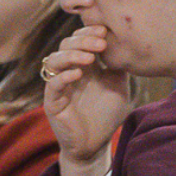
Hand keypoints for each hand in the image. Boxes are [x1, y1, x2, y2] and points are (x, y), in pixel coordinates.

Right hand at [42, 25, 130, 175]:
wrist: (96, 144)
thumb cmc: (106, 116)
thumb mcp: (118, 86)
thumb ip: (118, 67)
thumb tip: (123, 44)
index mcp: (84, 66)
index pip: (80, 39)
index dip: (89, 32)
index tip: (105, 31)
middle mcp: (69, 72)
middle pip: (66, 45)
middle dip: (83, 40)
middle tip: (100, 42)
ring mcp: (59, 86)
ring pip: (55, 60)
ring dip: (72, 55)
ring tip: (90, 58)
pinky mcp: (52, 102)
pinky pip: (53, 84)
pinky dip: (64, 76)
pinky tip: (78, 74)